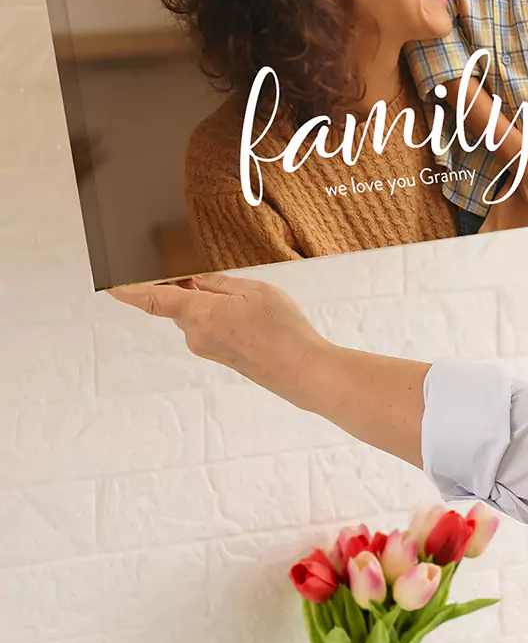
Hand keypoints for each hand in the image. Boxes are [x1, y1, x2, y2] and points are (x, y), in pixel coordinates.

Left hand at [108, 273, 326, 403]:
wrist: (303, 371)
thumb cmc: (282, 330)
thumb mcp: (255, 291)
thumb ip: (220, 283)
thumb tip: (196, 281)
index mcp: (200, 313)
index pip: (153, 299)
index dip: (129, 290)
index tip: (109, 284)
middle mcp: (196, 334)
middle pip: (177, 303)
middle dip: (186, 286)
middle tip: (207, 271)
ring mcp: (207, 347)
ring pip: (197, 315)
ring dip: (210, 302)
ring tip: (248, 300)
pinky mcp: (221, 356)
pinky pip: (209, 328)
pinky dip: (220, 316)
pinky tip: (249, 315)